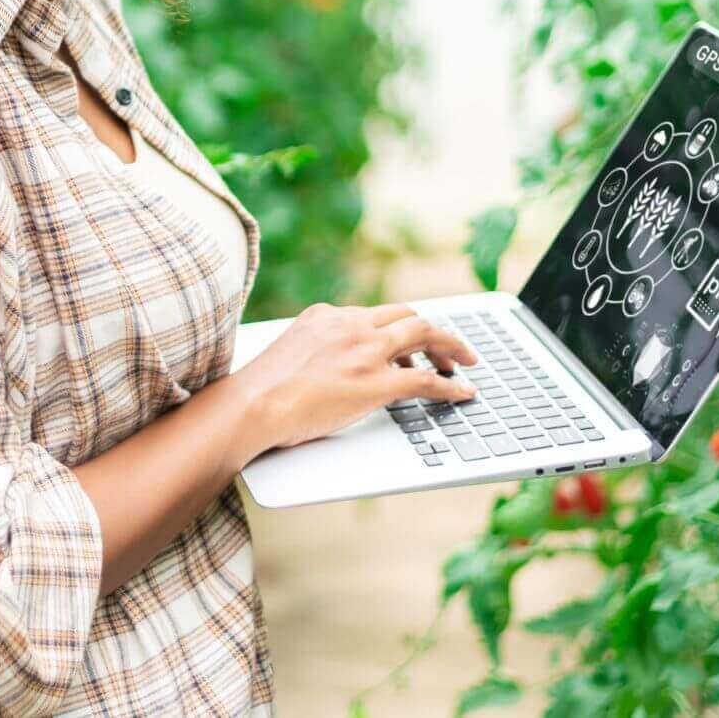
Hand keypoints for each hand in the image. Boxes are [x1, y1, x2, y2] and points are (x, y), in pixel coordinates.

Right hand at [236, 302, 479, 455]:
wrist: (254, 404)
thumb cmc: (262, 390)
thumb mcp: (290, 351)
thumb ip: (315, 349)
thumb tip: (325, 368)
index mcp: (327, 316)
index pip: (377, 314)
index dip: (400, 329)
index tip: (410, 342)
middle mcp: (351, 326)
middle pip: (408, 316)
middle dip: (435, 331)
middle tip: (450, 349)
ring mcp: (365, 352)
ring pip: (425, 334)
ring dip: (451, 347)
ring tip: (464, 363)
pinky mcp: (375, 383)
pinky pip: (427, 379)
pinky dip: (451, 385)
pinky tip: (464, 392)